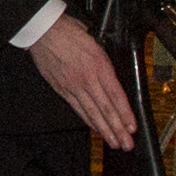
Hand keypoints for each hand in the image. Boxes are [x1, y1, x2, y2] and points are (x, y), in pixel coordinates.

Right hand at [25, 14, 141, 148]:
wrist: (44, 32)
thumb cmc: (69, 32)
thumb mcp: (96, 41)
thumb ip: (105, 61)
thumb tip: (114, 76)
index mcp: (99, 64)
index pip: (116, 95)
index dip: (125, 113)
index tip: (132, 127)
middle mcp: (87, 78)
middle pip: (105, 108)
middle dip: (117, 129)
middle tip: (127, 144)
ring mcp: (73, 86)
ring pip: (92, 112)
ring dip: (104, 130)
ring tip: (114, 142)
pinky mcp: (62, 89)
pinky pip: (77, 108)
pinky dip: (88, 120)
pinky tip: (96, 129)